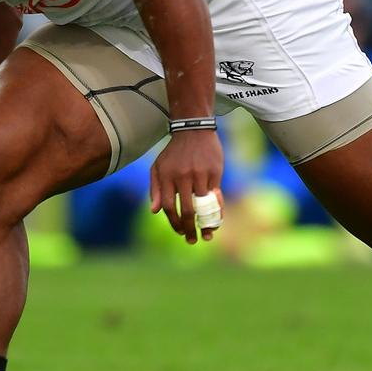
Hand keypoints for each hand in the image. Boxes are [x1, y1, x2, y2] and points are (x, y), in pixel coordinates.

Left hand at [149, 130, 223, 244]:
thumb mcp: (158, 167)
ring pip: (203, 205)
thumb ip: (156, 189)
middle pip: (187, 210)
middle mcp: (183, 176)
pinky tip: (216, 220)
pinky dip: (217, 210)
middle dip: (189, 229)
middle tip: (192, 241)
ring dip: (206, 223)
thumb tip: (155, 212)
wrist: (193, 130)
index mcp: (167, 176)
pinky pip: (216, 196)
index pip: (170, 206)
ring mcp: (200, 174)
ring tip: (207, 235)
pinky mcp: (215, 172)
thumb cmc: (174, 152)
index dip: (174, 222)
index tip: (179, 232)